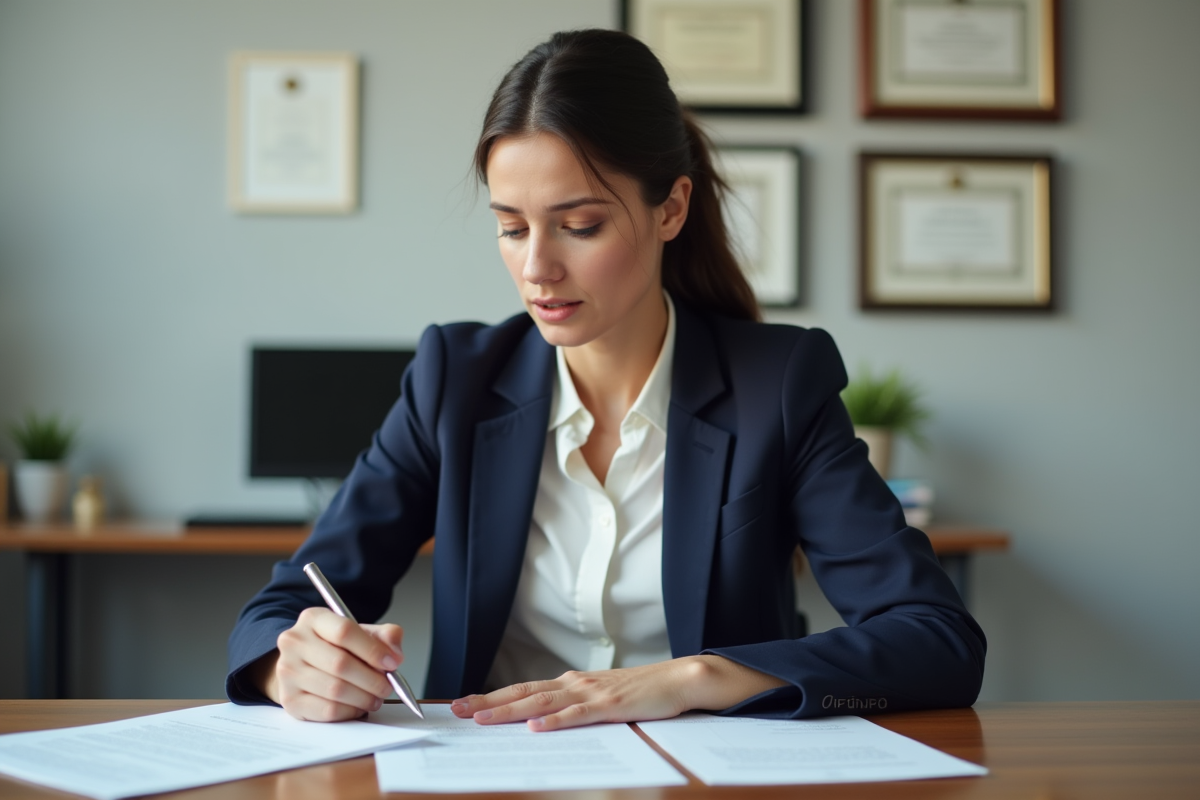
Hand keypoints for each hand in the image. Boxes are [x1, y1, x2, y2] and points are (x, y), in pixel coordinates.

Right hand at [258, 607, 405, 721]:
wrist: (302, 666)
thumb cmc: (334, 648)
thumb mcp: (360, 633)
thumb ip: (383, 636)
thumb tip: (395, 652)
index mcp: (313, 618)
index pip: (344, 631)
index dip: (373, 650)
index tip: (392, 662)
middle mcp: (294, 642)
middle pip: (341, 663)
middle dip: (372, 679)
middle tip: (387, 686)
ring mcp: (287, 672)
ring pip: (335, 690)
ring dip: (364, 697)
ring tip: (375, 697)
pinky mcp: (289, 700)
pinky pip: (327, 710)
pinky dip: (350, 711)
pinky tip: (358, 706)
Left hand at [450, 655, 786, 731]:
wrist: (680, 678)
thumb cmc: (642, 692)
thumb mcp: (601, 700)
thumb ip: (574, 707)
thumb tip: (542, 721)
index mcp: (571, 683)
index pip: (523, 690)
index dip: (492, 697)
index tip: (463, 704)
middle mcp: (575, 683)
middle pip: (523, 693)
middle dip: (487, 702)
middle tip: (456, 710)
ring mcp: (592, 693)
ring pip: (542, 702)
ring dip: (510, 711)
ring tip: (482, 719)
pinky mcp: (611, 705)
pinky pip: (578, 714)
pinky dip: (556, 720)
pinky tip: (537, 726)